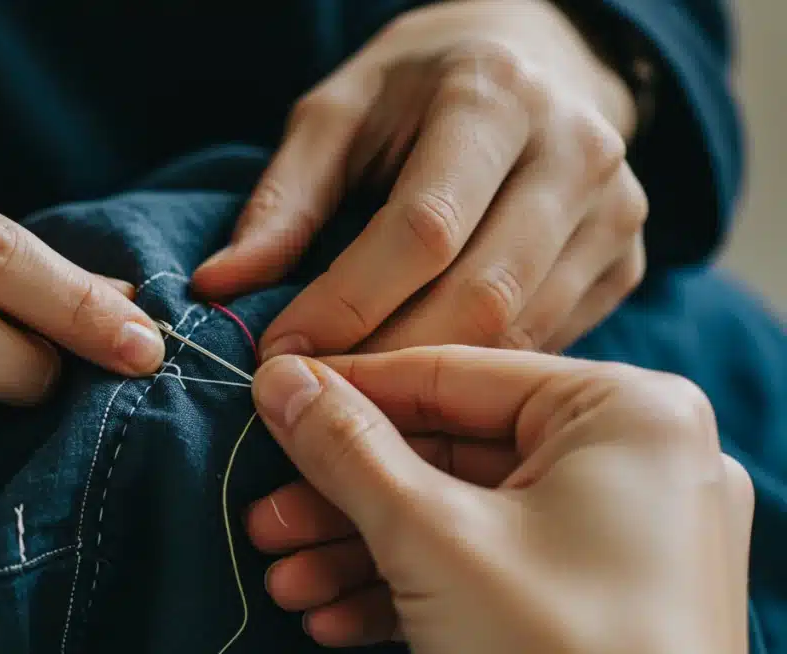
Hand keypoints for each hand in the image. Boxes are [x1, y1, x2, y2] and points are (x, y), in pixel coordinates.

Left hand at [194, 0, 646, 356]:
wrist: (536, 58)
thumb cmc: (417, 87)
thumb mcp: (338, 113)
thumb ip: (284, 198)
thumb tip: (220, 286)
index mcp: (496, 97)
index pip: (423, 228)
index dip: (346, 303)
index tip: (279, 352)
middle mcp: (575, 153)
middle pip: (480, 296)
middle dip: (385, 362)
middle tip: (313, 400)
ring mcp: (614, 211)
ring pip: (519, 335)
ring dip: (428, 390)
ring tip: (353, 409)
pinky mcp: (625, 261)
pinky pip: (546, 345)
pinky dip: (477, 382)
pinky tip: (418, 397)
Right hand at [246, 348, 750, 652]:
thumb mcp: (432, 540)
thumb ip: (349, 450)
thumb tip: (280, 380)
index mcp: (625, 413)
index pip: (453, 374)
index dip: (348, 388)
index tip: (272, 396)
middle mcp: (633, 461)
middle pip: (448, 453)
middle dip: (343, 499)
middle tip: (265, 516)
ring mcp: (620, 534)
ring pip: (459, 517)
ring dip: (362, 553)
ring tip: (284, 583)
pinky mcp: (597, 596)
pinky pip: (489, 566)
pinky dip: (412, 588)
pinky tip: (333, 620)